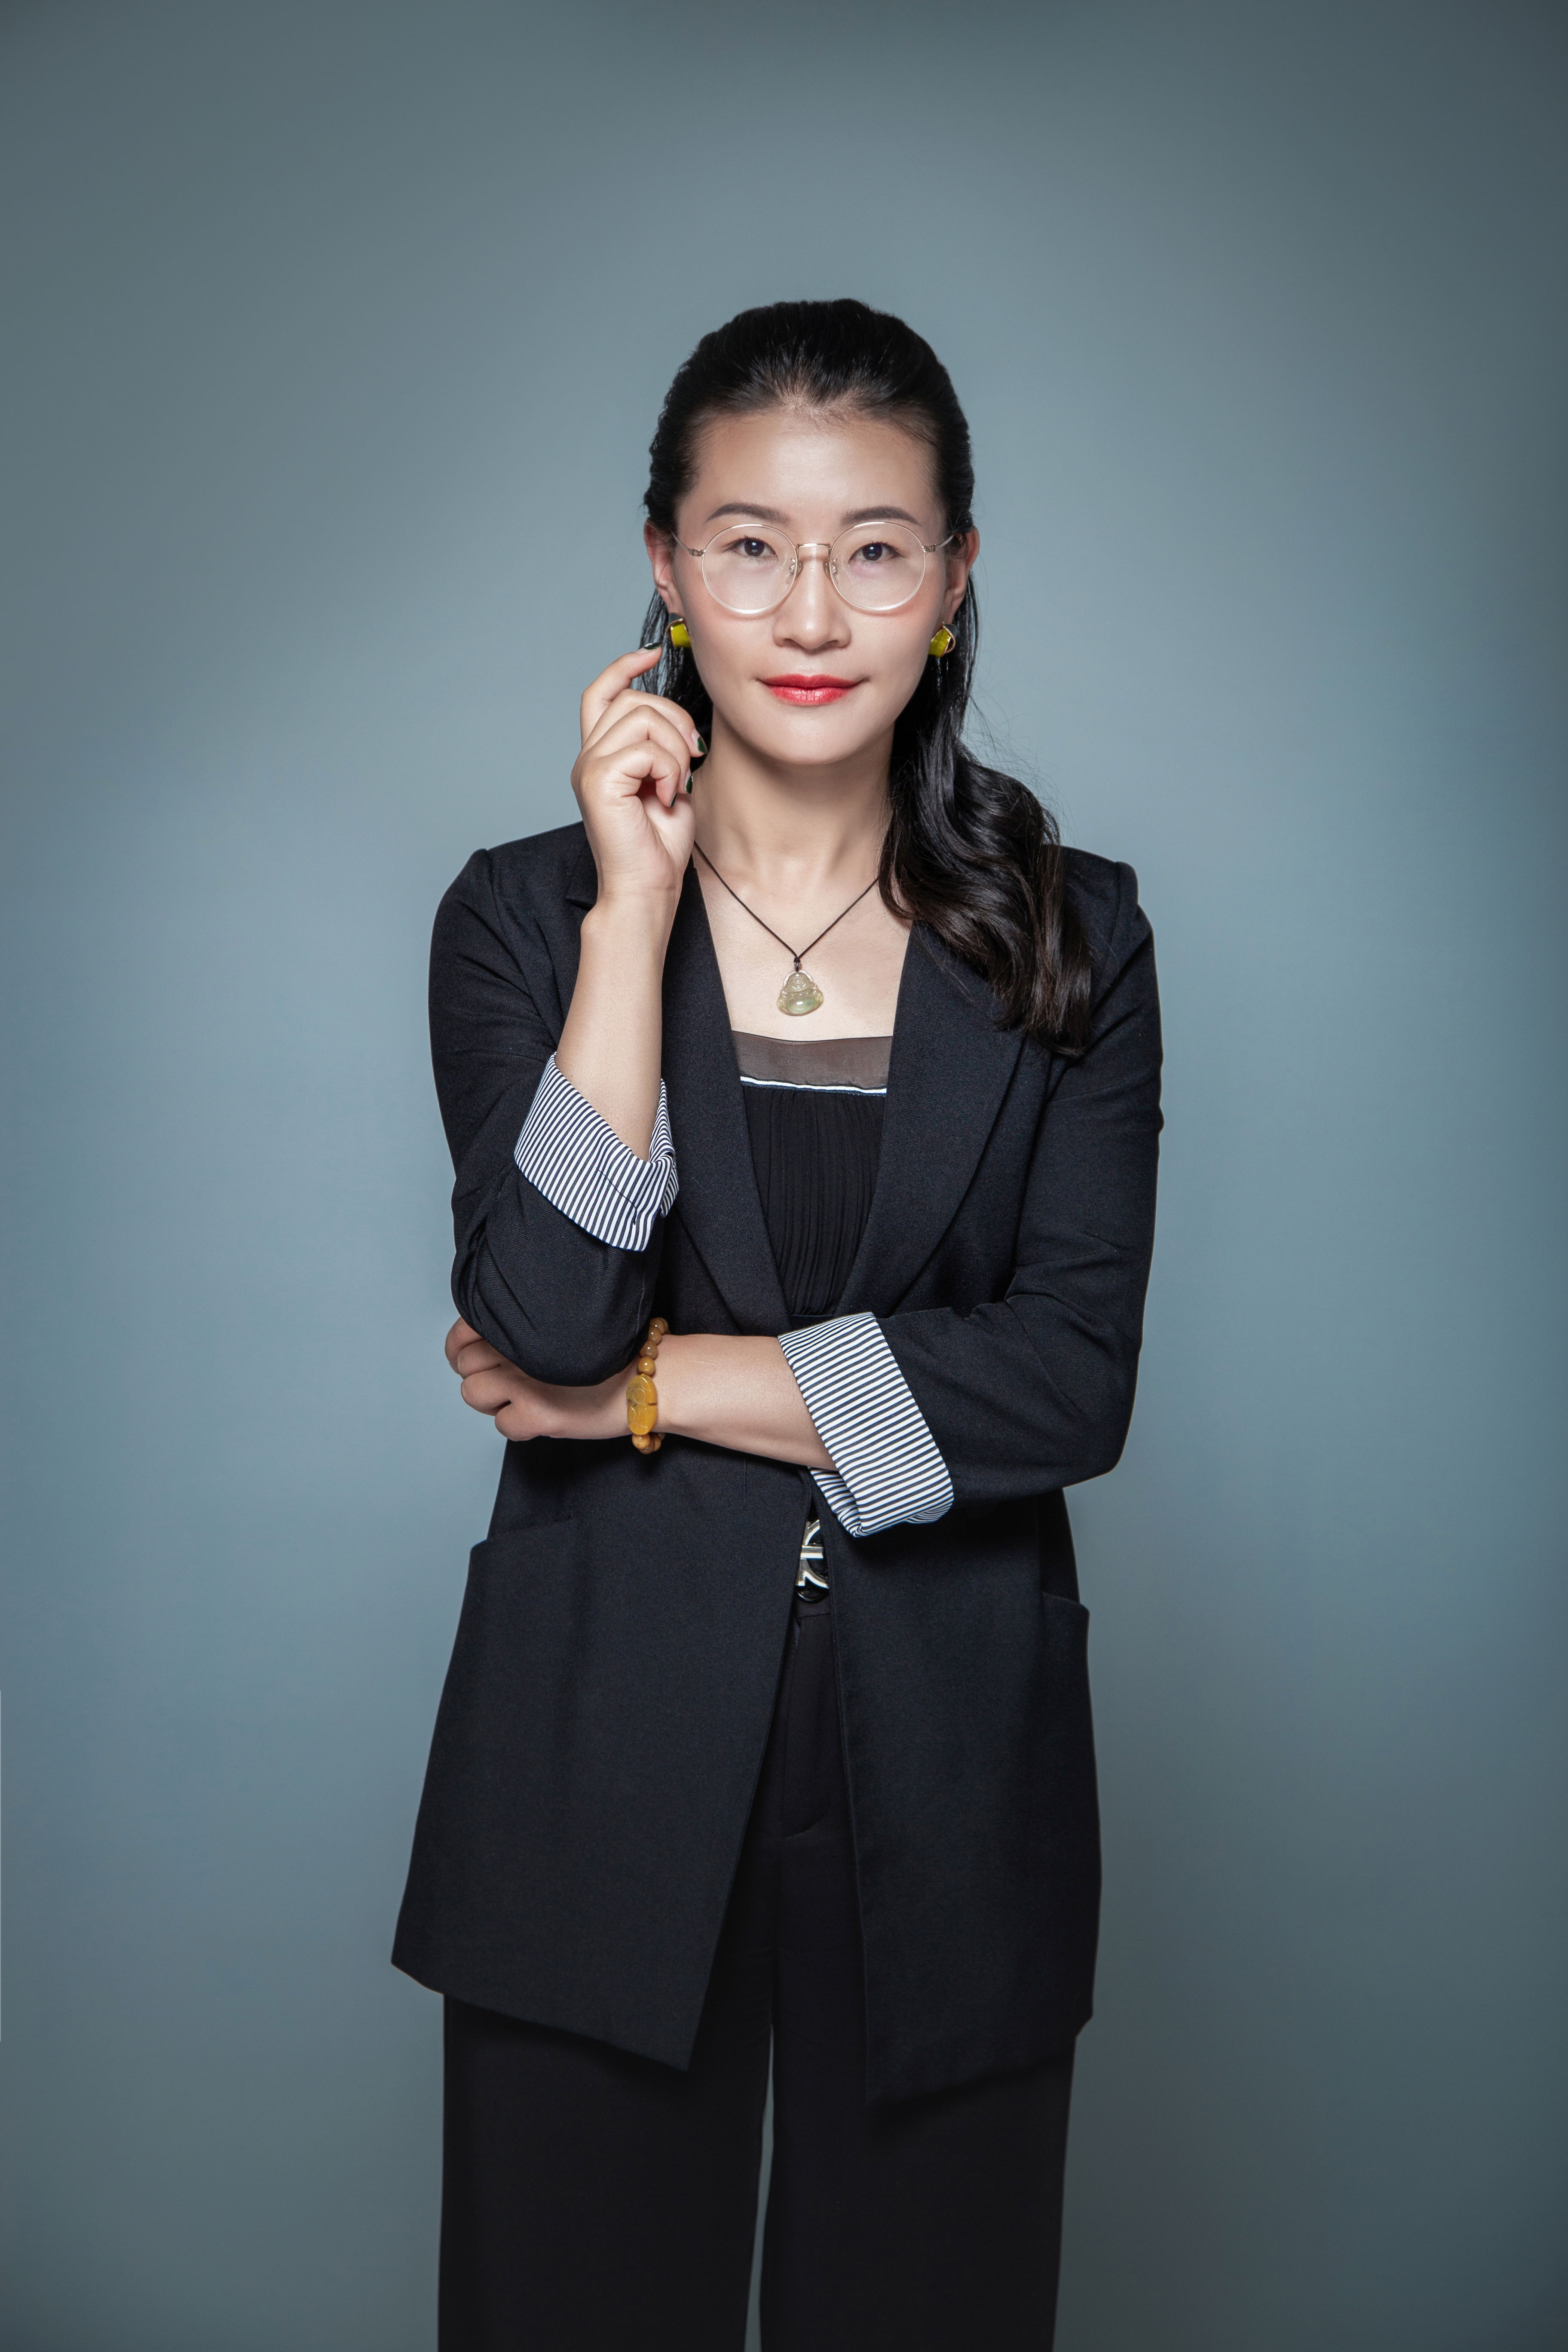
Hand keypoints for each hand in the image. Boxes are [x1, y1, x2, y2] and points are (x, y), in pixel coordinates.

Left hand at [445, 1318, 625, 1443]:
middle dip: (480, 1373)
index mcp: (526, 1323)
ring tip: (522, 1398)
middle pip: (465, 1365)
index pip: (463, 1333)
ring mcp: (525, 1383)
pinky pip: (502, 1425)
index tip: (478, 1353)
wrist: (655, 1378)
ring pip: (473, 1394)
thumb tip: (491, 1342)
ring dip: (494, 1399)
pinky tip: (541, 1416)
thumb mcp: (565, 1328)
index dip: (463, 1345)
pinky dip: (518, 1425)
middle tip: (506, 1379)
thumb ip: (529, 1329)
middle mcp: (519, 1350)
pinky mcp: (539, 1416)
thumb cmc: (617, 1353)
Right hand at [570, 648, 701, 918]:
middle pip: (633, 700)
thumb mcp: (671, 783)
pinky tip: (670, 797)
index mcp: (601, 755)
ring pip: (643, 717)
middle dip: (675, 720)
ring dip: (676, 748)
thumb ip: (666, 747)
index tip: (650, 655)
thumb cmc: (658, 846)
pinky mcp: (598, 780)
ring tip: (678, 784)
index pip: (601, 693)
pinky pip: (646, 748)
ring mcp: (588, 767)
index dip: (623, 667)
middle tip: (691, 760)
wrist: (646, 889)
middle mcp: (588, 757)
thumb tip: (682, 719)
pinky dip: (670, 770)